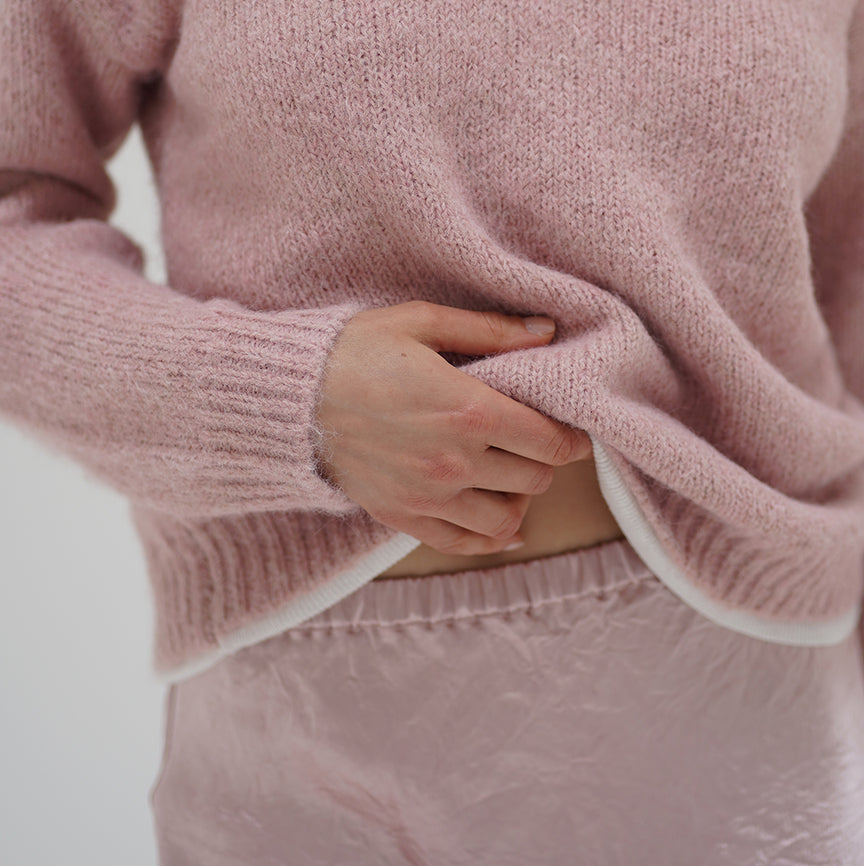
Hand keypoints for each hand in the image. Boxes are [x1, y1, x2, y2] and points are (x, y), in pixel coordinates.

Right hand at [314, 300, 592, 554]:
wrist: (288, 395)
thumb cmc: (354, 349)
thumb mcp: (421, 322)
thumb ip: (489, 330)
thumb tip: (547, 331)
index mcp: (469, 409)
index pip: (549, 440)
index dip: (571, 437)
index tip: (573, 429)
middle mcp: (456, 461)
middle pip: (534, 478)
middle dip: (545, 460)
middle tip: (539, 442)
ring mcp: (430, 496)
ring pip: (507, 518)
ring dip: (521, 498)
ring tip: (514, 476)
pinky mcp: (403, 516)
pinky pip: (464, 543)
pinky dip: (492, 538)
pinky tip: (503, 524)